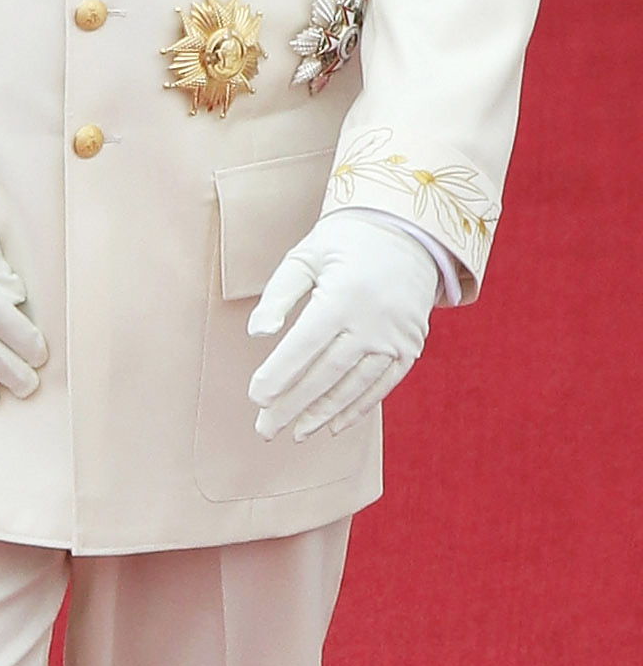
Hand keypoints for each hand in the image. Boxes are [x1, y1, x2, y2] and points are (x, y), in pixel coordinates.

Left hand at [247, 211, 438, 441]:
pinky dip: (357, 409)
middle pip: (326, 373)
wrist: (409, 232)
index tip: (256, 398)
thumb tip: (256, 334)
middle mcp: (373, 320)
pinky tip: (332, 425)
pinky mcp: (410, 346)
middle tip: (266, 429)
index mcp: (343, 295)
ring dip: (322, 413)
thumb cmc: (345, 242)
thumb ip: (278, 294)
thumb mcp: (305, 256)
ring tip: (295, 433)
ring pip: (354, 385)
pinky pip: (382, 385)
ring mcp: (396, 337)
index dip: (278, 375)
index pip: (303, 346)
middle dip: (293, 405)